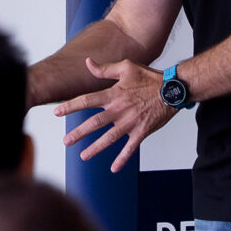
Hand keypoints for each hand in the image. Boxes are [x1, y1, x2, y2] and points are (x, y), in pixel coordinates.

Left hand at [58, 58, 177, 171]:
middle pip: (94, 123)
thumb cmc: (149, 78)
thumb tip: (87, 63)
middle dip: (78, 133)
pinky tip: (114, 168)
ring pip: (109, 138)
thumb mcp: (126, 67)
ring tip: (83, 156)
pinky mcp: (142, 131)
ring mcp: (131, 122)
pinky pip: (130, 148)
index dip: (70, 106)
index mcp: (113, 94)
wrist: (173, 89)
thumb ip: (104, 69)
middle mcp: (119, 110)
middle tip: (65, 141)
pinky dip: (122, 158)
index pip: (86, 100)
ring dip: (95, 148)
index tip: (57, 112)